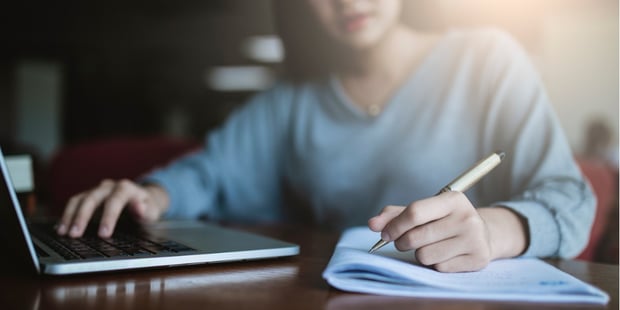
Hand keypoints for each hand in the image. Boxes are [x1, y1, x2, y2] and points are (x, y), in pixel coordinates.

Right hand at [55, 179, 168, 237]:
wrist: (143, 198)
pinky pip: (74, 203)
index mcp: (126, 188)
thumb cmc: (147, 206)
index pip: (116, 199)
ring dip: (70, 216)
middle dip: (82, 216)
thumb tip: (140, 208)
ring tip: (63, 233)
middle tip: (75, 235)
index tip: (104, 234)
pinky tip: (61, 228)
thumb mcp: (152, 210)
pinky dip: (66, 215)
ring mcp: (97, 190)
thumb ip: (146, 210)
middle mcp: (109, 186)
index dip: (109, 216)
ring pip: (79, 199)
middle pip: (93, 198)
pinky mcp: (88, 196)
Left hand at [369, 191, 492, 271]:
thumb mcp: (423, 211)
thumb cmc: (444, 221)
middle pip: (416, 237)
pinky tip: (444, 254)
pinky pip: (439, 268)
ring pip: (425, 255)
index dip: (394, 225)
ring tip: (429, 246)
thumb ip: (395, 215)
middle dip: (402, 242)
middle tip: (404, 242)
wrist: (482, 234)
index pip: (415, 212)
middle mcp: (467, 217)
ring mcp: (474, 239)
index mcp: (453, 199)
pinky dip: (435, 264)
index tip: (385, 234)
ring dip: (420, 254)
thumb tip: (372, 224)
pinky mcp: (477, 259)